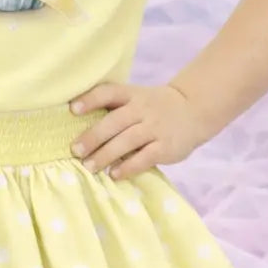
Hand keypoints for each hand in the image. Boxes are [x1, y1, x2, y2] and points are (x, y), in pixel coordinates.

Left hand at [68, 81, 207, 178]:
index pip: (109, 92)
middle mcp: (143, 109)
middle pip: (115, 122)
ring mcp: (155, 128)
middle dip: (93, 137)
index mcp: (132, 95)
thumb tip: (77, 127)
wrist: (194, 110)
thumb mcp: (137, 98)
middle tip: (75, 151)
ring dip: (106, 155)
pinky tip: (114, 174)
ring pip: (127, 141)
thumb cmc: (154, 107)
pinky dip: (129, 167)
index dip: (90, 99)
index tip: (73, 110)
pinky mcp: (166, 147)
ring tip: (89, 167)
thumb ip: (114, 108)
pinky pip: (145, 157)